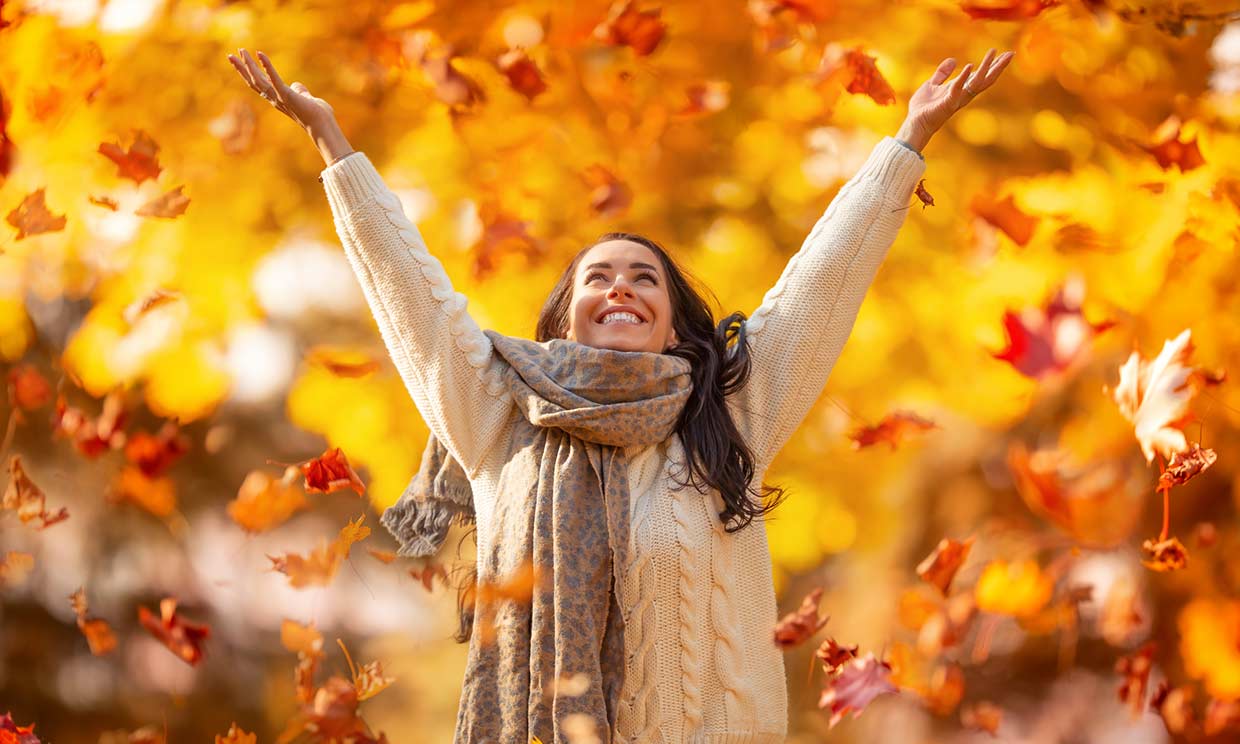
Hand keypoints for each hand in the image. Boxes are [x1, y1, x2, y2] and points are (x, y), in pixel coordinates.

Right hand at [226, 49, 334, 131]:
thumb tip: (298, 86)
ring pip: (258, 80)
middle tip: (230, 55)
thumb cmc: (315, 113)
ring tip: (241, 51)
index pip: (258, 84)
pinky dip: (267, 66)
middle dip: (241, 68)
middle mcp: (274, 99)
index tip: (240, 61)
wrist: (322, 123)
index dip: (248, 73)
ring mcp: (278, 97)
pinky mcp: (286, 95)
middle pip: (253, 81)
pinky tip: (260, 54)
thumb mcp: (305, 98)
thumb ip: (299, 91)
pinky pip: (274, 79)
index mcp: (277, 98)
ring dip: (248, 65)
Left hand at [897, 48, 1014, 151]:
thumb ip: (942, 73)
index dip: (992, 66)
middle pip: (985, 80)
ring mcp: (956, 100)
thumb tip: (953, 60)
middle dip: (998, 67)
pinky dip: (963, 78)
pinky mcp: (946, 104)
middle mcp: (962, 95)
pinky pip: (957, 90)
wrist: (914, 123)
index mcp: (960, 90)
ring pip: (976, 83)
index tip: (1004, 54)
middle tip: (1010, 54)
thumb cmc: (923, 107)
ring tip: (994, 53)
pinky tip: (970, 66)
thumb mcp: (932, 84)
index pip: (980, 76)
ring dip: (986, 68)